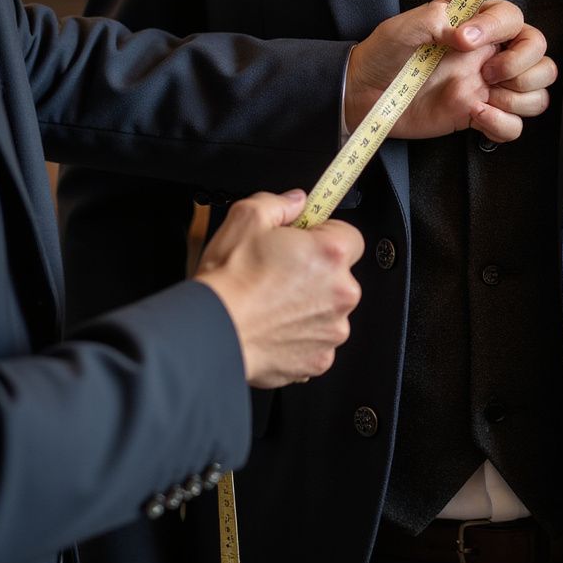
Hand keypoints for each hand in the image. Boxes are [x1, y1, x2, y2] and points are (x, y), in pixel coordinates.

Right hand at [193, 190, 362, 387]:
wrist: (212, 331)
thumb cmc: (229, 280)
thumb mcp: (247, 217)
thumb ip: (280, 203)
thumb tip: (296, 202)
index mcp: (330, 254)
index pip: (350, 236)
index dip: (326, 235)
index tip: (307, 241)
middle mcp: (341, 293)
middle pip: (340, 275)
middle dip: (316, 272)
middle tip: (281, 272)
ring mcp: (332, 330)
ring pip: (329, 310)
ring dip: (309, 305)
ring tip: (273, 302)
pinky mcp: (319, 360)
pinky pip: (316, 340)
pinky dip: (300, 336)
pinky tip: (273, 326)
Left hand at [345, 0, 555, 142]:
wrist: (365, 94)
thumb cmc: (383, 55)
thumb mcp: (403, 27)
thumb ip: (436, 18)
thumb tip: (465, 31)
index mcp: (474, 26)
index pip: (513, 18)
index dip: (498, 28)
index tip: (464, 40)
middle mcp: (488, 55)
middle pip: (540, 55)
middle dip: (520, 66)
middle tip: (484, 73)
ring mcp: (487, 87)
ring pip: (538, 92)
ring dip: (519, 96)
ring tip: (484, 96)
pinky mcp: (479, 115)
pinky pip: (516, 126)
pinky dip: (504, 124)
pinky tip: (477, 116)